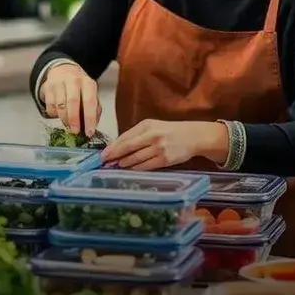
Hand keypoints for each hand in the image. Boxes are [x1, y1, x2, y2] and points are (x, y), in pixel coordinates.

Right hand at [39, 63, 100, 136]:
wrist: (63, 71)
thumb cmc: (79, 87)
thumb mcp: (90, 95)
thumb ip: (94, 110)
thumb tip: (92, 126)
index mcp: (88, 83)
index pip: (89, 102)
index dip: (89, 119)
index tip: (89, 132)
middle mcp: (73, 80)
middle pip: (72, 102)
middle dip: (74, 120)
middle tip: (75, 131)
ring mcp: (59, 82)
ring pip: (60, 106)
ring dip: (64, 119)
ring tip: (68, 124)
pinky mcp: (47, 87)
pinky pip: (50, 107)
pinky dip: (54, 115)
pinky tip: (59, 114)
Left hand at [102, 120, 225, 170]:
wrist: (193, 136)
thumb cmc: (169, 131)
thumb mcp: (153, 127)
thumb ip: (136, 135)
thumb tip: (116, 147)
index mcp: (147, 125)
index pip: (125, 138)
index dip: (112, 147)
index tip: (102, 154)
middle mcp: (152, 135)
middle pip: (127, 148)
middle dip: (113, 156)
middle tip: (103, 163)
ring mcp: (159, 148)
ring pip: (135, 159)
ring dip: (124, 164)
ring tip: (116, 166)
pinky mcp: (165, 160)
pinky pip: (146, 166)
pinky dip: (136, 168)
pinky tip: (129, 169)